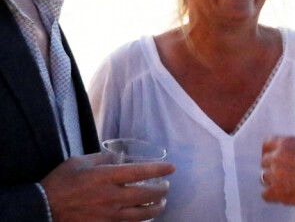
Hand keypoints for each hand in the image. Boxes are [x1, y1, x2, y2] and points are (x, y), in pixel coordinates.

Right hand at [41, 152, 175, 221]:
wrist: (42, 209)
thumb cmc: (61, 181)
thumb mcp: (81, 161)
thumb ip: (103, 159)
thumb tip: (119, 158)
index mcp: (106, 177)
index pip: (140, 172)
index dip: (159, 170)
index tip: (172, 168)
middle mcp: (111, 197)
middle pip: (145, 195)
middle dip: (161, 191)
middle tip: (167, 187)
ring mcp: (107, 216)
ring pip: (140, 215)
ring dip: (155, 208)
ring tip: (161, 203)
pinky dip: (138, 221)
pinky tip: (142, 217)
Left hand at [261, 136, 294, 205]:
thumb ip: (294, 149)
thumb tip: (286, 155)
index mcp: (287, 142)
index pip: (267, 143)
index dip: (271, 151)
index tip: (275, 157)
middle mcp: (278, 156)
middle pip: (264, 161)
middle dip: (273, 166)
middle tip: (285, 173)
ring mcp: (276, 174)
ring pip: (264, 177)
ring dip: (273, 180)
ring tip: (287, 184)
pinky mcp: (278, 192)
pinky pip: (265, 194)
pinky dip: (273, 195)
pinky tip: (283, 194)